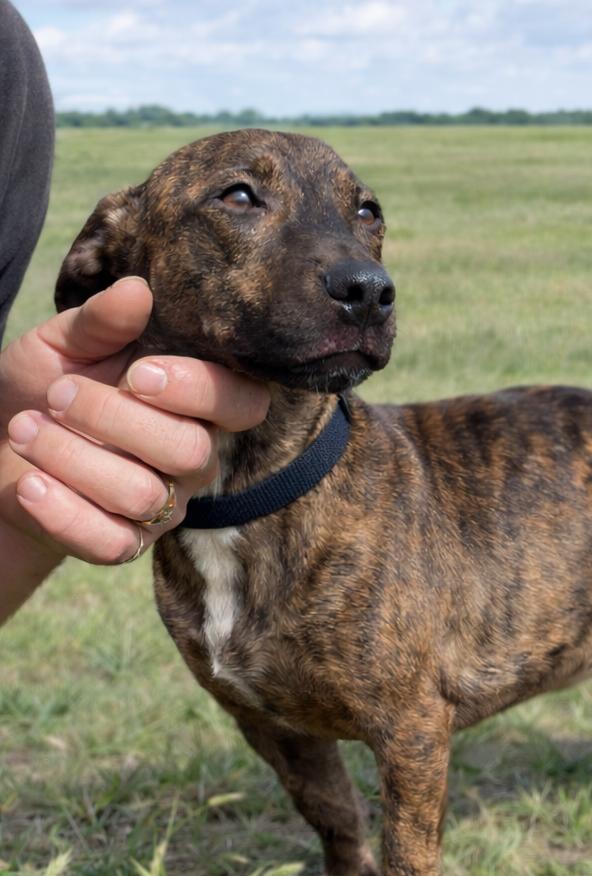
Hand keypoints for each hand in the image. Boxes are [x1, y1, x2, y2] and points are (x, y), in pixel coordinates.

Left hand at [0, 277, 268, 615]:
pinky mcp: (124, 545)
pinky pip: (111, 542)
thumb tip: (137, 290)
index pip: (244, 404)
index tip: (138, 375)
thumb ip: (101, 322)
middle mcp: (192, 458)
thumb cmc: (45, 391)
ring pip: (144, 496)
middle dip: (115, 420)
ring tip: (23, 430)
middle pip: (189, 452)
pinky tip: (29, 485)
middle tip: (57, 396)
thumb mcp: (64, 345)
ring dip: (75, 460)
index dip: (203, 391)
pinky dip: (64, 513)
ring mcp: (163, 507)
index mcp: (195, 405)